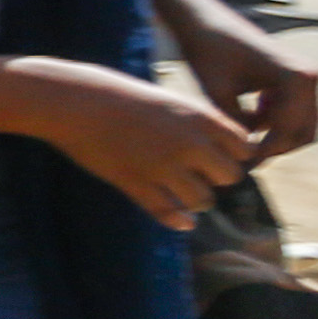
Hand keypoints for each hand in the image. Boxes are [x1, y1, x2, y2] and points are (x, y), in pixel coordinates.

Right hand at [20, 62, 256, 227]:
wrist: (72, 101)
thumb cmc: (117, 96)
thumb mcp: (166, 100)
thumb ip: (194, 124)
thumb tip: (214, 152)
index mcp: (198, 117)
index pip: (244, 147)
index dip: (233, 155)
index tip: (216, 155)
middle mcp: (187, 142)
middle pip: (230, 176)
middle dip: (216, 179)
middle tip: (199, 176)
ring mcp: (162, 165)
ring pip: (203, 200)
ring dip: (196, 201)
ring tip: (184, 195)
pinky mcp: (135, 183)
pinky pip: (168, 213)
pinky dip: (178, 221)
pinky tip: (181, 222)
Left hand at [160, 0, 317, 159]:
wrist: (203, 20)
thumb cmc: (207, 53)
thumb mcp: (218, 95)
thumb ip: (237, 127)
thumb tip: (248, 156)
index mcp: (297, 77)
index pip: (288, 130)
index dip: (265, 152)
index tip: (243, 166)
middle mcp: (311, 75)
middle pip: (304, 132)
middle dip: (276, 147)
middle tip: (246, 160)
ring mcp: (307, 74)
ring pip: (301, 123)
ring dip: (276, 134)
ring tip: (242, 140)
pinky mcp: (298, 75)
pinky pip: (294, 110)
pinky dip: (275, 120)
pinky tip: (247, 116)